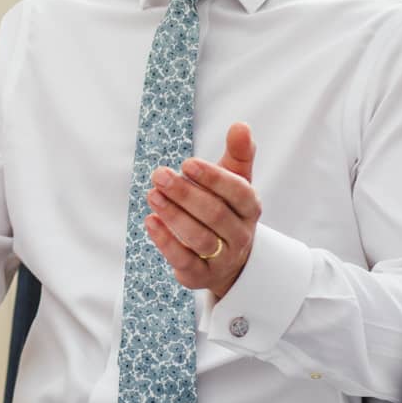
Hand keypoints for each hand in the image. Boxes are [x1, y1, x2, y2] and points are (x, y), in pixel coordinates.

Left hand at [144, 122, 259, 299]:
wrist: (229, 259)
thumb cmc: (227, 210)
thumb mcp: (235, 180)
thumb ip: (239, 153)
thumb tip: (241, 126)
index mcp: (251, 209)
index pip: (238, 192)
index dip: (213, 177)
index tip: (186, 162)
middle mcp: (240, 235)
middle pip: (215, 215)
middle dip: (185, 194)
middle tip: (159, 175)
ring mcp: (223, 259)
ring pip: (200, 239)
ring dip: (174, 216)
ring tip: (152, 195)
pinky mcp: (201, 276)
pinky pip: (184, 261)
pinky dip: (166, 241)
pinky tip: (150, 221)